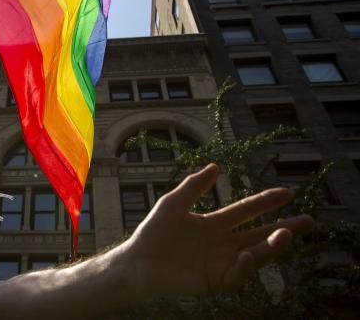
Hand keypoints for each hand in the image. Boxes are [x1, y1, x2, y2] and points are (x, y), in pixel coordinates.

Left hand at [123, 164, 313, 296]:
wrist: (138, 262)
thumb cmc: (153, 232)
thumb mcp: (174, 203)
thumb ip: (194, 186)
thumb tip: (216, 166)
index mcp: (214, 224)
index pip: (247, 211)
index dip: (266, 202)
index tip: (287, 192)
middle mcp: (223, 243)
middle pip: (261, 234)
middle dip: (285, 228)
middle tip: (309, 221)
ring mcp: (221, 262)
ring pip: (256, 255)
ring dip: (272, 246)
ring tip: (285, 234)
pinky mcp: (216, 281)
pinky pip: (238, 275)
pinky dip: (245, 266)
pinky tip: (247, 254)